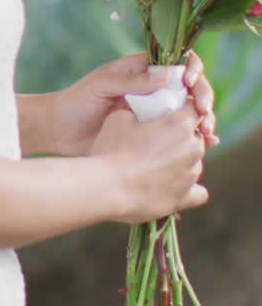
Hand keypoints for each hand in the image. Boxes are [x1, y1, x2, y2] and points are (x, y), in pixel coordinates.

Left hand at [51, 51, 217, 157]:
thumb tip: (167, 76)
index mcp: (141, 70)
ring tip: (207, 133)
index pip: (177, 63)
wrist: (59, 132)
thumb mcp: (101, 86)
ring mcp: (154, 113)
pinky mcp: (152, 135)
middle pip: (190, 88)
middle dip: (203, 98)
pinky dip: (195, 138)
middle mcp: (153, 90)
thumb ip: (130, 81)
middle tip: (204, 113)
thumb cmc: (76, 102)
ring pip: (188, 112)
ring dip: (203, 120)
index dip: (191, 70)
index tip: (191, 84)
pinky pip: (179, 134)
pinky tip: (209, 144)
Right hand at [91, 101, 207, 222]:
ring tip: (155, 165)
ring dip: (182, 160)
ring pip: (195, 162)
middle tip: (156, 139)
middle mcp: (193, 148)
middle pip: (196, 136)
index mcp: (180, 124)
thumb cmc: (112, 149)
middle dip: (181, 135)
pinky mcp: (185, 197)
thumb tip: (140, 111)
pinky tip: (173, 186)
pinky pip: (198, 193)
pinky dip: (189, 188)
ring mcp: (191, 174)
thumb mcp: (119, 116)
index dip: (184, 108)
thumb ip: (138, 110)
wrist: (107, 187)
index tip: (169, 112)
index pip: (195, 108)